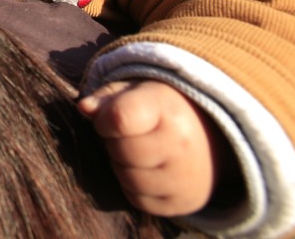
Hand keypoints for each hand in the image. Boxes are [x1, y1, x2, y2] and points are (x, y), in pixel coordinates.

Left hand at [78, 79, 232, 216]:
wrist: (209, 137)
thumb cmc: (161, 109)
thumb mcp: (136, 91)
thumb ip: (107, 97)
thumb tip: (84, 108)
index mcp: (168, 110)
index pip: (120, 119)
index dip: (105, 120)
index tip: (110, 118)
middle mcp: (181, 146)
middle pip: (120, 151)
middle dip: (114, 142)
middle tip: (129, 134)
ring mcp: (184, 178)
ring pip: (127, 179)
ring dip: (122, 165)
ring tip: (139, 150)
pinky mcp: (182, 203)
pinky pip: (138, 199)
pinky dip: (134, 186)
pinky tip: (148, 168)